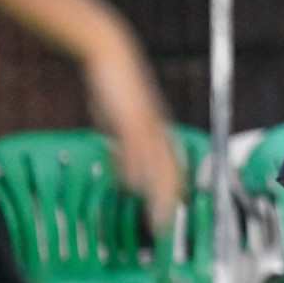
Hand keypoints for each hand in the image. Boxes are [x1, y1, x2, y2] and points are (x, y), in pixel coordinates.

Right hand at [83, 40, 181, 233]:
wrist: (111, 57)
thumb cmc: (114, 90)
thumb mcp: (117, 124)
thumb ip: (124, 149)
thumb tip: (126, 174)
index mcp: (157, 132)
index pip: (172, 167)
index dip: (172, 192)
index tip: (169, 214)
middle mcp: (158, 130)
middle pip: (170, 170)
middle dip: (168, 200)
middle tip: (164, 225)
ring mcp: (146, 124)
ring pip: (159, 162)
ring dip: (158, 191)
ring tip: (157, 214)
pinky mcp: (131, 117)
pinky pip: (137, 146)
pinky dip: (137, 167)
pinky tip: (134, 184)